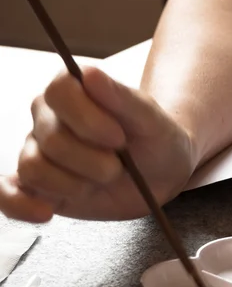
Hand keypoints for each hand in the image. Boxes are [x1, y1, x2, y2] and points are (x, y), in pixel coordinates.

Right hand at [0, 66, 199, 221]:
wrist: (162, 173)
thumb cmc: (156, 139)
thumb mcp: (152, 119)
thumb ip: (122, 98)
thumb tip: (90, 74)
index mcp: (74, 91)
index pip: (59, 92)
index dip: (87, 118)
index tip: (118, 137)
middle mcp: (48, 118)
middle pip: (51, 138)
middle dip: (92, 160)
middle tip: (119, 166)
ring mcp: (39, 152)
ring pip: (34, 167)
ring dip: (76, 183)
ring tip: (103, 181)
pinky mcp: (38, 187)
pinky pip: (8, 194)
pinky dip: (19, 205)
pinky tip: (45, 212)